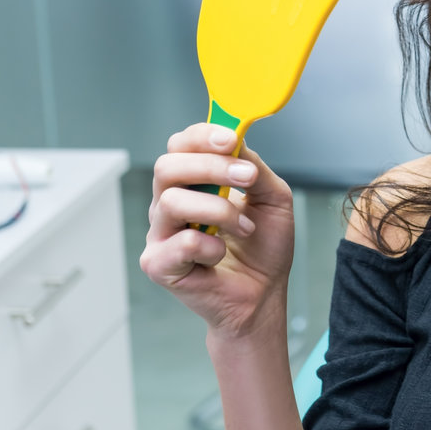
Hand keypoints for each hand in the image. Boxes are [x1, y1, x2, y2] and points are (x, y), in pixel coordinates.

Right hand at [140, 123, 294, 338]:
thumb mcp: (272, 197)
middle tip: (247, 177)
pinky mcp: (158, 264)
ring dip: (219, 211)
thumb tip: (237, 141)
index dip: (202, 136)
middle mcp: (169, 203)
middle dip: (210, 166)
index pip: (180, 145)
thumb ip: (254, 167)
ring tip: (245, 228)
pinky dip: (211, 247)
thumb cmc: (264, 246)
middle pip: (166, 166)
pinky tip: (221, 256)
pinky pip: (182, 243)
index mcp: (193, 182)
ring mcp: (160, 233)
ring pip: (172, 202)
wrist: (264, 293)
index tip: (231, 139)